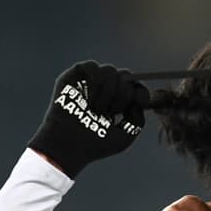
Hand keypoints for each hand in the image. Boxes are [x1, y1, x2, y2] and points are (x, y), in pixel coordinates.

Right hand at [28, 61, 148, 177]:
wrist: (69, 145)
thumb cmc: (96, 143)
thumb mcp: (126, 135)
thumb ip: (138, 119)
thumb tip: (137, 101)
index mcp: (119, 102)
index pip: (136, 87)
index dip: (140, 92)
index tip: (138, 103)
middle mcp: (106, 89)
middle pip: (126, 76)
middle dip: (123, 95)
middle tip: (110, 112)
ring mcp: (90, 82)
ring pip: (111, 70)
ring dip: (108, 91)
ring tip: (96, 108)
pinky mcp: (74, 76)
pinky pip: (92, 66)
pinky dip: (94, 81)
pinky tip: (89, 98)